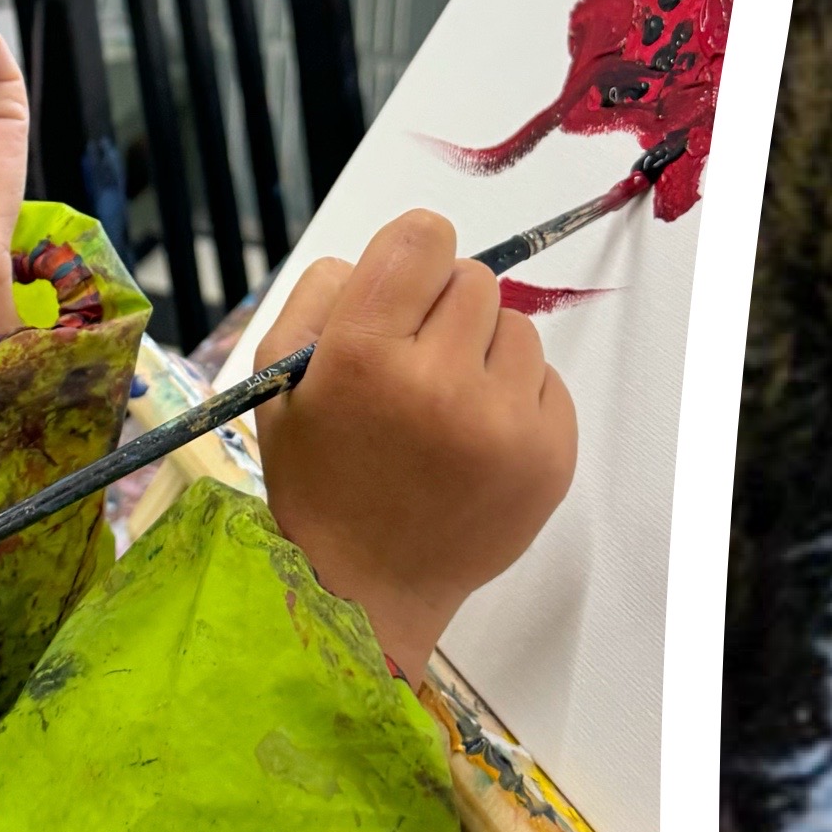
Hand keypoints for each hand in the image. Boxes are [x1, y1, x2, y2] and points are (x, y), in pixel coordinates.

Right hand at [253, 209, 578, 680]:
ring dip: (484, 355)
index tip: (403, 294)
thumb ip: (325, 295)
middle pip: (475, 279)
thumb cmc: (319, 479)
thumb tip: (395, 253)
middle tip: (415, 368)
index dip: (411, 258)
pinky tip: (475, 442)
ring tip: (446, 411)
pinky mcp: (551, 456)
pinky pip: (547, 380)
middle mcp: (441, 384)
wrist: (366, 593)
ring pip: (517, 328)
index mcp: (364, 357)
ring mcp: (505, 424)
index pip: (425, 237)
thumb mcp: (280, 381)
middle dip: (444, 313)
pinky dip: (515, 399)